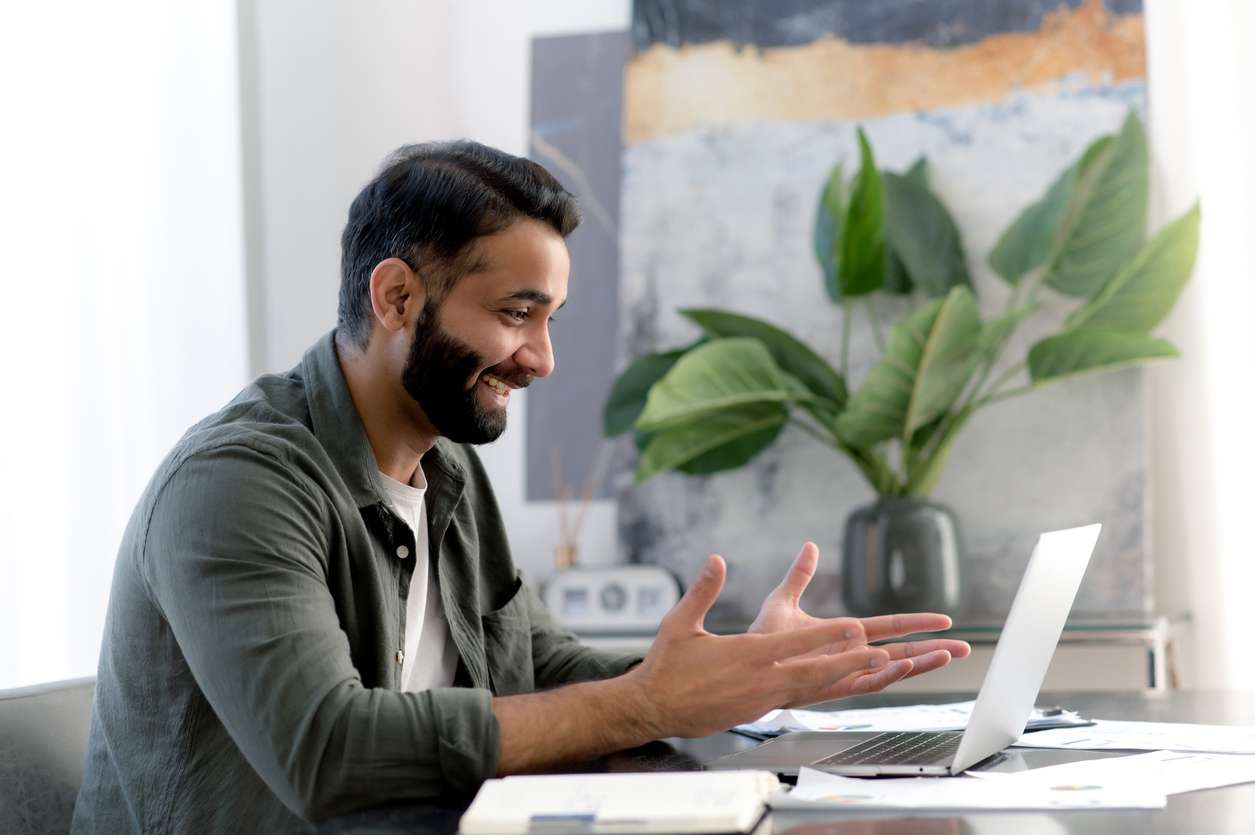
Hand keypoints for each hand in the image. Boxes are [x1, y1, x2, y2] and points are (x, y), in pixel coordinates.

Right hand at [627, 554, 896, 737]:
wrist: (653, 709)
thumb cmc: (666, 666)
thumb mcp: (679, 623)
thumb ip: (702, 591)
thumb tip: (716, 560)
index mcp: (744, 656)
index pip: (792, 644)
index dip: (826, 636)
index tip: (855, 627)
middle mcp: (759, 681)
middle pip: (813, 671)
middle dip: (850, 663)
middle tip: (882, 654)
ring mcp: (761, 700)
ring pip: (812, 689)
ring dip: (845, 678)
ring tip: (874, 671)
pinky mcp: (758, 712)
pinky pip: (799, 699)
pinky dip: (824, 691)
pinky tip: (839, 685)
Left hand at [749, 542, 970, 696]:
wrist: (740, 663)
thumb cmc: (759, 639)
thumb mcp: (782, 601)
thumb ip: (800, 575)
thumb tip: (809, 546)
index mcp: (845, 635)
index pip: (889, 628)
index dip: (916, 623)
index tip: (944, 620)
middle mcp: (850, 656)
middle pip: (900, 652)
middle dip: (932, 651)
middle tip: (964, 648)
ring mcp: (843, 672)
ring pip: (889, 670)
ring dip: (918, 664)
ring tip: (946, 656)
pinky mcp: (831, 686)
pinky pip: (864, 683)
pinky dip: (885, 675)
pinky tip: (904, 666)